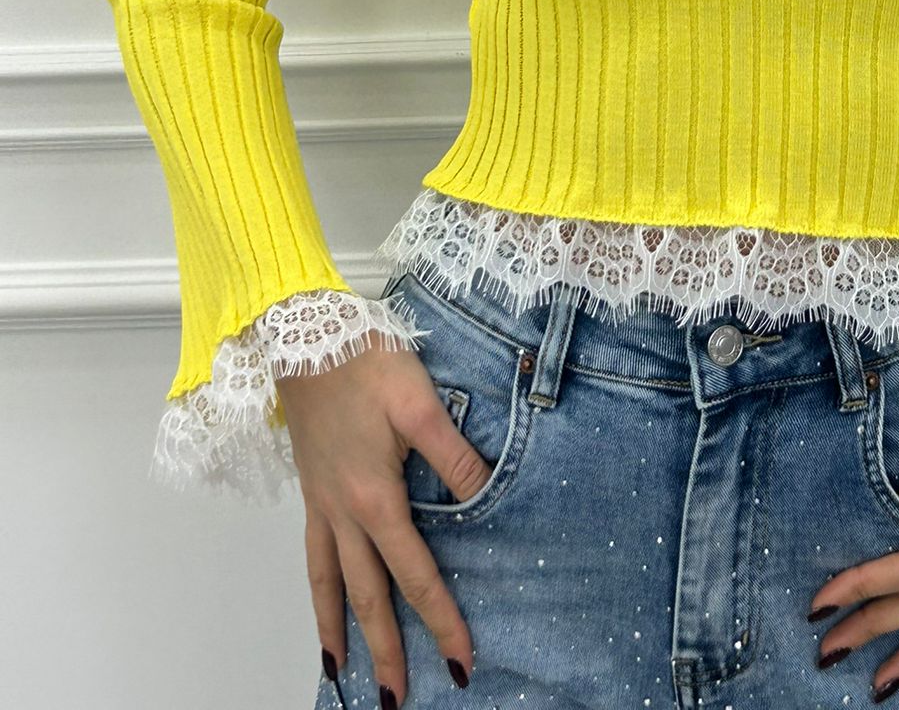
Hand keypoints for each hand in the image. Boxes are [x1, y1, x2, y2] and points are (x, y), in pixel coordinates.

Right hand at [278, 336, 494, 704]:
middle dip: (387, 651)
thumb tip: (486, 496)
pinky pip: (311, 557)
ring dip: (341, 633)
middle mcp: (344, 514)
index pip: (415, 574)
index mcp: (376, 498)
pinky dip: (316, 593)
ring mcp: (322, 505)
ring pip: (330, 585)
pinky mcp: (311, 491)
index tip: (460, 659)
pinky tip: (322, 606)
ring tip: (345, 676)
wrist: (301, 336)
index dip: (440, 619)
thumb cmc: (362, 361)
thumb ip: (454, 454)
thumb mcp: (419, 401)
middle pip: (368, 596)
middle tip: (399, 700)